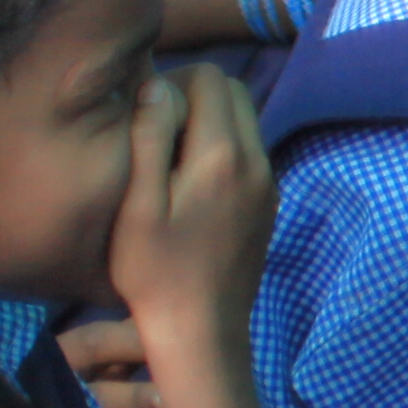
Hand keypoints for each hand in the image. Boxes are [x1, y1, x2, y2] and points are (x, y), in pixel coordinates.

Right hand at [102, 65, 273, 350]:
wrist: (203, 328)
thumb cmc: (155, 269)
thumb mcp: (138, 203)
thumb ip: (149, 139)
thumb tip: (157, 85)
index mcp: (224, 156)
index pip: (212, 78)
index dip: (173, 81)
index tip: (143, 112)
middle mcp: (258, 162)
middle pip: (234, 93)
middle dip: (194, 94)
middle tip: (152, 129)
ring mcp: (269, 183)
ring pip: (244, 122)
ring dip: (207, 121)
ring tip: (165, 156)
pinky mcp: (268, 203)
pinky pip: (248, 152)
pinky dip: (220, 148)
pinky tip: (186, 181)